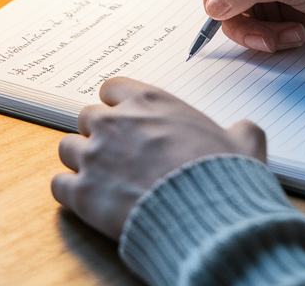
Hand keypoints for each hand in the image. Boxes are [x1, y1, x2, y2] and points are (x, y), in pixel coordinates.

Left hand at [51, 78, 264, 238]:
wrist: (207, 217)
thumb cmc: (223, 176)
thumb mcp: (244, 143)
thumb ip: (239, 130)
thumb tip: (246, 130)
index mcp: (148, 101)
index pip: (112, 88)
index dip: (117, 106)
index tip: (125, 120)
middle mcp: (114, 122)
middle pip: (85, 117)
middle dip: (98, 134)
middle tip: (116, 155)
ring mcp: (94, 156)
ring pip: (67, 148)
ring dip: (81, 162)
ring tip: (101, 179)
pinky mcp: (83, 193)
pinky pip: (59, 185)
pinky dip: (70, 193)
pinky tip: (87, 201)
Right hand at [194, 0, 304, 52]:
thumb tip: (211, 4)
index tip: (215, 3)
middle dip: (234, 14)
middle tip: (257, 33)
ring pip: (234, 14)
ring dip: (256, 32)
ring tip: (287, 37)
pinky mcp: (282, 12)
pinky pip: (254, 30)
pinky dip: (269, 39)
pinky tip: (298, 37)